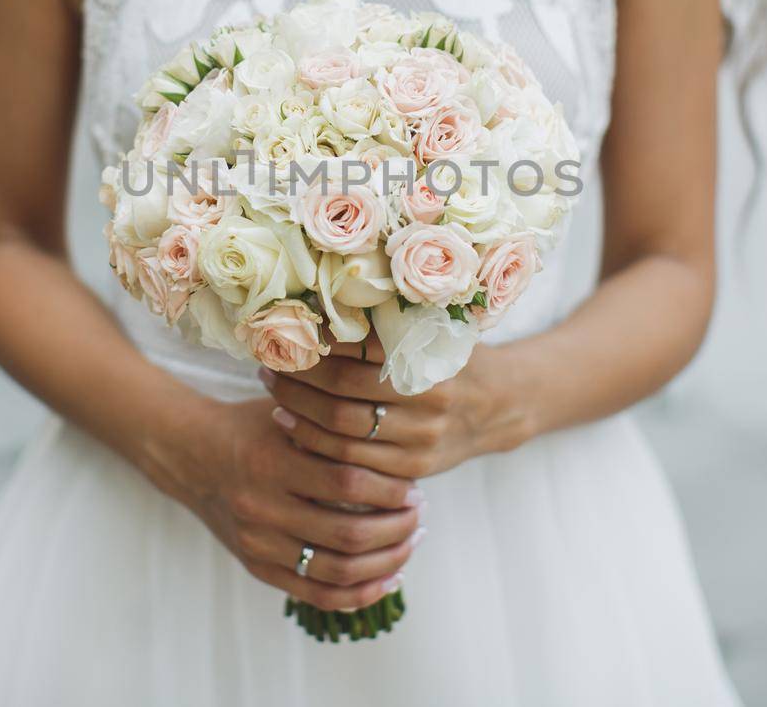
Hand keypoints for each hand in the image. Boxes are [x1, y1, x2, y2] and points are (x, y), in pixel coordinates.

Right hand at [159, 397, 426, 611]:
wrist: (190, 454)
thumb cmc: (252, 426)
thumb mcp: (287, 411)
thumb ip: (333, 425)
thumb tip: (399, 438)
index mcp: (271, 464)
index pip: (347, 486)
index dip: (390, 491)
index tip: (415, 488)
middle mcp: (261, 509)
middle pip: (348, 536)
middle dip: (396, 530)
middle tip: (420, 517)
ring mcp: (258, 545)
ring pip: (337, 573)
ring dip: (385, 564)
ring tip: (409, 544)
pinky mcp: (257, 568)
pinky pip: (317, 595)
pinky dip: (358, 593)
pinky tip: (387, 577)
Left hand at [260, 335, 526, 481]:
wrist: (497, 406)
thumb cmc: (452, 358)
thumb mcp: (432, 329)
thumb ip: (389, 321)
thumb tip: (323, 296)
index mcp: (431, 361)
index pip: (360, 351)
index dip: (318, 343)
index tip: (286, 331)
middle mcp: (430, 404)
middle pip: (344, 393)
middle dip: (299, 378)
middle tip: (269, 362)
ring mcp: (422, 441)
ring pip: (342, 433)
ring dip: (299, 411)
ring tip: (273, 391)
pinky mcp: (414, 470)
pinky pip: (352, 463)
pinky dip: (314, 444)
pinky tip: (291, 425)